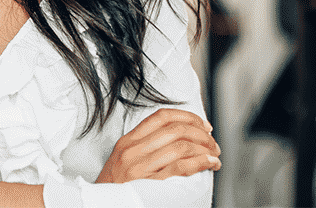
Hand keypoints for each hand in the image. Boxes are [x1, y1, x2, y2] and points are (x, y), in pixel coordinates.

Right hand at [96, 108, 219, 182]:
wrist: (101, 206)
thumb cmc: (115, 186)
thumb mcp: (123, 159)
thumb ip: (144, 145)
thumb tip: (179, 136)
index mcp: (127, 142)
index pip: (161, 117)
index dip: (187, 117)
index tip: (202, 125)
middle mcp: (133, 151)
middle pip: (175, 130)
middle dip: (202, 134)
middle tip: (212, 143)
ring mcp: (141, 168)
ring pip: (181, 146)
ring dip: (205, 149)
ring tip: (214, 156)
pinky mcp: (150, 184)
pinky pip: (181, 167)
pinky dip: (201, 162)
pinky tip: (209, 163)